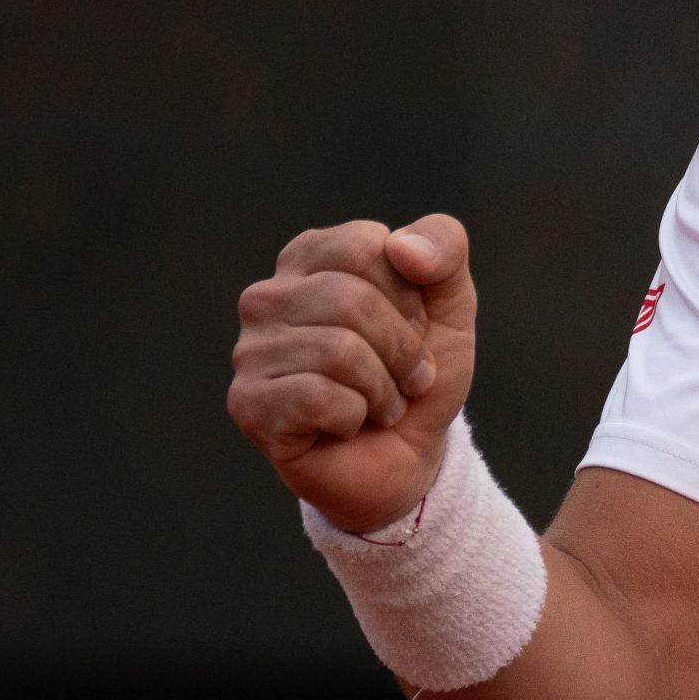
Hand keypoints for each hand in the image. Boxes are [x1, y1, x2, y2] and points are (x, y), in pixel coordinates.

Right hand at [227, 214, 480, 533]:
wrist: (409, 454)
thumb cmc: (419, 369)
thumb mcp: (451, 300)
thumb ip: (443, 246)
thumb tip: (401, 245)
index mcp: (310, 257)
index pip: (366, 246)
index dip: (408, 295)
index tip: (411, 325)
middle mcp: (267, 297)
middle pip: (351, 300)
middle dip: (401, 348)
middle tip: (406, 376)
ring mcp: (249, 352)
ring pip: (338, 350)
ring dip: (383, 387)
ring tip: (380, 403)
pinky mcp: (247, 405)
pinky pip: (319, 397)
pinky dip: (355, 416)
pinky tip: (348, 424)